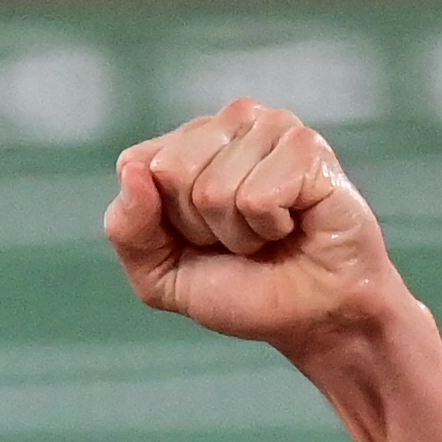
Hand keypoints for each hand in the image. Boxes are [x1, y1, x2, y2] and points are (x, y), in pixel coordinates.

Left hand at [105, 99, 411, 355]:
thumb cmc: (242, 290)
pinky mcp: (308, 148)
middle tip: (238, 240)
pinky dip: (269, 229)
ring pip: (214, 189)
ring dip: (238, 233)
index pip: (136, 164)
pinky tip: (293, 226)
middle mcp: (230, 122)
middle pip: (171, 171)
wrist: (313, 318)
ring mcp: (272, 127)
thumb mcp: (161, 274)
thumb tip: (133, 171)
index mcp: (189, 141)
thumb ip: (128, 228)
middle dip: (198, 227)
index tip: (197, 240)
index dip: (160, 221)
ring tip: (268, 235)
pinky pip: (256, 198)